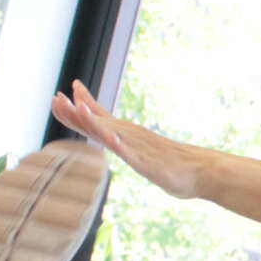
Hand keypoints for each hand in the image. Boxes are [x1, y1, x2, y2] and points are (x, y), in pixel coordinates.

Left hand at [50, 80, 207, 198]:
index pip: (101, 116)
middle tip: (56, 97)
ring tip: (75, 107)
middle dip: (75, 110)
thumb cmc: (179, 169)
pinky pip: (130, 152)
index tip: (71, 88)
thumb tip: (129, 148)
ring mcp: (138, 148)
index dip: (83, 104)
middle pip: (98, 121)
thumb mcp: (148, 158)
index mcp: (129, 136)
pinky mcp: (147, 162)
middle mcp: (131, 137)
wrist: (205, 172)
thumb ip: (136, 153)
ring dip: (92, 120)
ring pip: (111, 132)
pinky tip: (109, 136)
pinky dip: (118, 142)